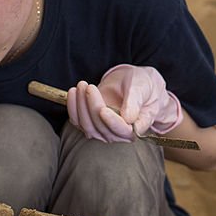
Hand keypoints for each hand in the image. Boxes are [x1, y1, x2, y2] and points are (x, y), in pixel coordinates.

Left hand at [66, 64, 182, 142]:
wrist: (134, 83)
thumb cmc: (142, 85)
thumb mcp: (142, 88)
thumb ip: (135, 102)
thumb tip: (129, 118)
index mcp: (138, 125)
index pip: (123, 131)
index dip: (112, 123)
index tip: (103, 110)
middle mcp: (120, 133)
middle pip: (102, 128)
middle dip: (92, 107)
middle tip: (89, 87)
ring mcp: (104, 130)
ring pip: (88, 127)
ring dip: (81, 107)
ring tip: (82, 85)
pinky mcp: (92, 123)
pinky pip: (78, 121)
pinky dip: (73, 108)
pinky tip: (73, 92)